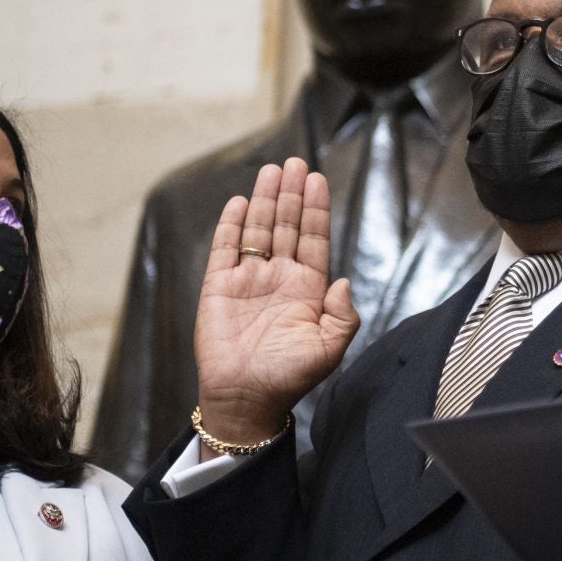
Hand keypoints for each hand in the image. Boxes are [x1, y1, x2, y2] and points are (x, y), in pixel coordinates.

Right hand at [193, 158, 358, 445]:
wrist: (246, 398)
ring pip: (258, 230)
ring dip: (266, 200)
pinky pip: (225, 249)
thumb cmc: (289, 378)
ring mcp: (248, 280)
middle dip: (292, 194)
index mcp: (307, 289)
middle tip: (295, 162)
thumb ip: (342, 315)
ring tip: (272, 169)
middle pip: (287, 226)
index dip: (316, 209)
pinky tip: (240, 202)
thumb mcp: (329, 349)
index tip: (317, 179)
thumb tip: (343, 281)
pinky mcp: (218, 287)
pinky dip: (231, 225)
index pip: (314, 239)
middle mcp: (279, 278)